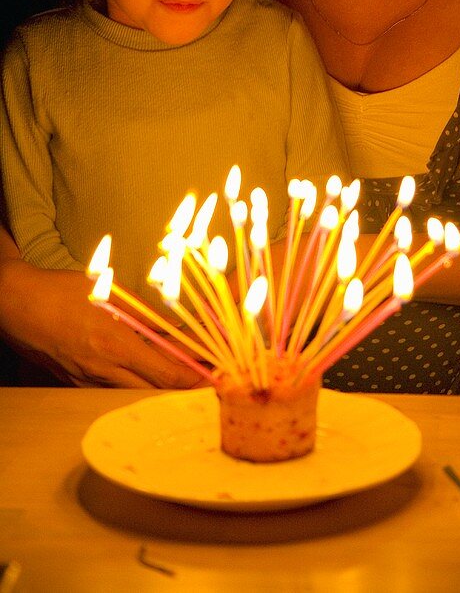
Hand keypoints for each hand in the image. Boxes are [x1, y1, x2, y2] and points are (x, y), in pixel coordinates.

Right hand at [0, 258, 206, 388]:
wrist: (16, 304)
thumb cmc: (62, 292)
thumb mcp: (109, 295)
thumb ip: (143, 315)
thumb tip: (173, 328)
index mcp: (115, 344)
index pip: (164, 372)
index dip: (192, 379)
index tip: (212, 378)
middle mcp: (102, 369)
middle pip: (153, 392)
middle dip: (180, 391)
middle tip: (203, 384)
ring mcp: (86, 380)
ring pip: (132, 395)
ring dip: (156, 390)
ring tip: (179, 381)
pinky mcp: (74, 383)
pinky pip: (109, 391)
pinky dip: (130, 387)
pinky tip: (141, 378)